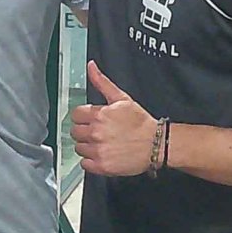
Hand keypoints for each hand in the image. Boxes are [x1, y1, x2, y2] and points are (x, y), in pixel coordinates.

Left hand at [70, 60, 157, 176]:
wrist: (156, 144)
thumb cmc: (140, 122)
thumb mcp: (121, 98)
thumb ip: (102, 82)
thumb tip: (91, 66)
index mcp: (98, 115)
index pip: (75, 114)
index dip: (83, 117)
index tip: (91, 120)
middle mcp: (96, 132)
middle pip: (75, 132)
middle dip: (84, 131)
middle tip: (97, 132)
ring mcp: (98, 150)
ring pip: (78, 148)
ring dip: (87, 146)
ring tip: (101, 144)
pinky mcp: (102, 166)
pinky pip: (84, 164)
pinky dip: (91, 161)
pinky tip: (102, 155)